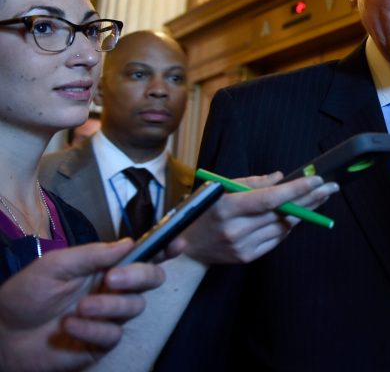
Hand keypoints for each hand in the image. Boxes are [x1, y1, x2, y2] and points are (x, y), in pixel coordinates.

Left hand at [0, 239, 164, 370]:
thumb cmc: (27, 293)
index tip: (177, 242)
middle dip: (139, 276)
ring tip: (79, 308)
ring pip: (134, 307)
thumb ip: (93, 254)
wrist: (3, 333)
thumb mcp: (56, 264)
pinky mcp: (101, 342)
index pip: (143, 254)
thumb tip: (129, 242)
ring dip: (108, 306)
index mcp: (106, 266)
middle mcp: (114, 289)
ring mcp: (110, 316)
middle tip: (112, 279)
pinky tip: (70, 327)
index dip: (164, 248)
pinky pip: (113, 334)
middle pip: (151, 279)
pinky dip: (93, 329)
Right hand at [180, 172, 338, 263]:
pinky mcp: (247, 257)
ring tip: (320, 198)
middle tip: (330, 187)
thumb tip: (280, 178)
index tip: (316, 180)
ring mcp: (243, 246)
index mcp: (228, 207)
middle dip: (310, 198)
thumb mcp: (220, 188)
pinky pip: (276, 239)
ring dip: (305, 212)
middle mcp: (236, 228)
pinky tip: (299, 215)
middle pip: (282, 213)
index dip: (296, 189)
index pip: (270, 198)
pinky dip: (289, 226)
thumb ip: (251, 183)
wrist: (188, 247)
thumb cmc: (206, 210)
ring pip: (283, 227)